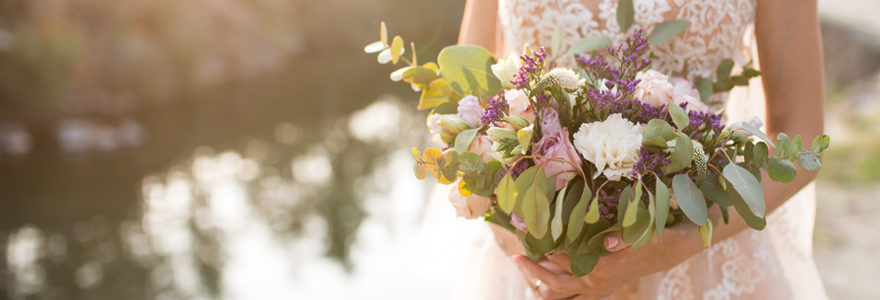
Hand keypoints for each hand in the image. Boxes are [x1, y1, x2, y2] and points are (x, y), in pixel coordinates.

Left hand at [513, 231, 685, 299]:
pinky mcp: (599, 290)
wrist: (664, 251)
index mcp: (602, 269)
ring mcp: (597, 289)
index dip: (547, 248)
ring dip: (542, 284)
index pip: (565, 259)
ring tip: (524, 266)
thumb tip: (608, 241)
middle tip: (517, 257)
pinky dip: (556, 291)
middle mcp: (596, 283)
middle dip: (534, 272)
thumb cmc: (649, 237)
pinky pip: (572, 297)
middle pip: (556, 284)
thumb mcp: (639, 232)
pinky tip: (541, 282)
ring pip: (562, 295)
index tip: (530, 235)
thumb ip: (623, 237)